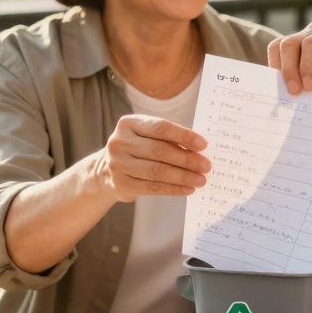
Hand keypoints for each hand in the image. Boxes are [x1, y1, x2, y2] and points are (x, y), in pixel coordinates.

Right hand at [86, 115, 209, 202]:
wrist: (105, 171)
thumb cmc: (137, 149)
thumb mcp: (147, 137)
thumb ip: (168, 139)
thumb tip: (199, 150)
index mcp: (128, 123)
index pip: (160, 128)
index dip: (184, 136)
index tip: (203, 145)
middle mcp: (120, 142)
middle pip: (160, 150)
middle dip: (187, 159)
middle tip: (206, 166)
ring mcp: (118, 164)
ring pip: (157, 171)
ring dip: (183, 176)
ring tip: (200, 180)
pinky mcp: (121, 184)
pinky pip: (152, 187)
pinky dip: (173, 189)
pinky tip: (187, 189)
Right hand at [268, 22, 311, 93]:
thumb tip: (306, 79)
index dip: (307, 65)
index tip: (309, 87)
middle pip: (292, 43)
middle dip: (290, 69)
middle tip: (294, 92)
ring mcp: (300, 36)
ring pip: (279, 46)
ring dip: (281, 70)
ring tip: (288, 90)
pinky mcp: (288, 47)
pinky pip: (274, 52)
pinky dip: (275, 68)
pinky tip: (283, 84)